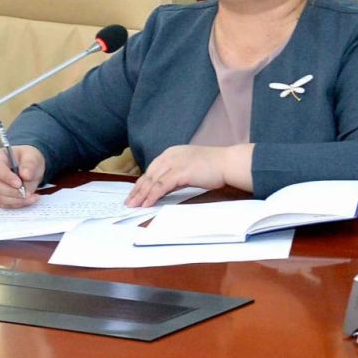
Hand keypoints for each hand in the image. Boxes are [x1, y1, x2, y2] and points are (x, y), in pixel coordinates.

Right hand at [0, 146, 46, 207]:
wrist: (29, 168)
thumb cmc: (28, 159)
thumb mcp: (32, 157)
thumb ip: (30, 164)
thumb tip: (26, 175)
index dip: (6, 177)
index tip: (19, 184)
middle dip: (13, 191)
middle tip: (28, 192)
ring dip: (16, 200)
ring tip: (33, 197)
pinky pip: (4, 203)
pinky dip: (17, 204)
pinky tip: (29, 200)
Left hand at [127, 144, 248, 207]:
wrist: (229, 163)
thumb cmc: (215, 166)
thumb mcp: (191, 167)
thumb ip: (177, 174)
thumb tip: (165, 188)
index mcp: (173, 152)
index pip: (152, 169)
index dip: (142, 182)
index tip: (135, 193)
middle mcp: (171, 155)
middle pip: (149, 175)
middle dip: (137, 190)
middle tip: (129, 202)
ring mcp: (175, 162)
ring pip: (152, 181)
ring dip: (142, 195)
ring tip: (134, 206)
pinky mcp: (180, 172)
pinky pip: (161, 186)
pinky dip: (152, 196)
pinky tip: (147, 204)